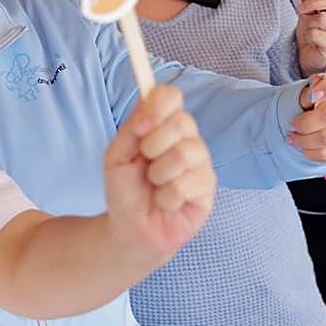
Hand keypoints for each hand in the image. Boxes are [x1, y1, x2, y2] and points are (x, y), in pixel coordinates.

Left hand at [102, 85, 216, 258]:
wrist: (130, 228)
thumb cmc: (125, 190)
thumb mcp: (117, 156)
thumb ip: (131, 128)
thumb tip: (147, 104)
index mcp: (163, 125)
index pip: (171, 96)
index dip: (157, 106)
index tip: (140, 127)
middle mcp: (187, 139)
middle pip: (182, 121)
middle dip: (153, 145)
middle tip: (144, 163)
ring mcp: (201, 163)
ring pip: (185, 154)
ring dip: (159, 175)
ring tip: (155, 186)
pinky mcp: (208, 189)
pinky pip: (188, 184)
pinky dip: (167, 197)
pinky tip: (165, 202)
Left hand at [292, 67, 325, 161]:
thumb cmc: (318, 101)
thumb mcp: (310, 90)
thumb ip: (309, 90)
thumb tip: (309, 96)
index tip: (313, 95)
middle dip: (305, 123)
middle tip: (293, 124)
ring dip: (303, 140)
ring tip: (292, 137)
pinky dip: (310, 152)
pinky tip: (303, 147)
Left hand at [297, 0, 325, 74]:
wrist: (308, 53)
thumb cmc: (312, 32)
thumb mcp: (311, 9)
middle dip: (313, 2)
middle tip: (304, 8)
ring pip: (322, 18)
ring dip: (310, 22)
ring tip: (310, 27)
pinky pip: (316, 34)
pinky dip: (309, 35)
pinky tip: (313, 39)